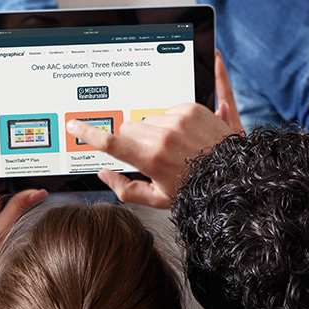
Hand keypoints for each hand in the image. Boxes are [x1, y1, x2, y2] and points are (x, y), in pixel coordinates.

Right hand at [67, 52, 242, 207]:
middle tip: (153, 158)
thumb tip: (104, 176)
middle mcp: (163, 134)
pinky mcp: (191, 108)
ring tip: (176, 150)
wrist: (234, 178)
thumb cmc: (197, 191)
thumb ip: (127, 189)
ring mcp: (178, 118)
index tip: (74, 126)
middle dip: (134, 141)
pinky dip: (172, 122)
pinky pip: (168, 110)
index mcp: (151, 157)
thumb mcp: (160, 200)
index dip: (89, 133)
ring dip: (155, 131)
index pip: (111, 142)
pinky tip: (186, 138)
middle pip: (129, 128)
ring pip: (148, 119)